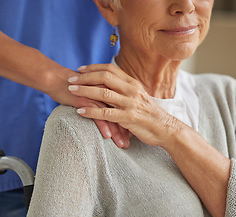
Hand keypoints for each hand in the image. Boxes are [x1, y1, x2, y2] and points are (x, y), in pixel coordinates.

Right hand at [43, 62, 130, 147]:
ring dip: (118, 131)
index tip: (132, 135)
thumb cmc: (73, 87)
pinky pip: (97, 114)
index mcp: (110, 88)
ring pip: (112, 115)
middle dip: (127, 129)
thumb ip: (101, 98)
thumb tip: (107, 110)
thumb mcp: (92, 91)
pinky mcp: (86, 100)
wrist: (56, 79)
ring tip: (122, 144)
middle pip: (121, 112)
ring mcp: (97, 95)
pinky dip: (103, 126)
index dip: (129, 121)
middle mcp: (106, 91)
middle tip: (129, 143)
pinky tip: (107, 136)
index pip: (124, 107)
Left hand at [68, 63, 182, 146]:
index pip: (110, 69)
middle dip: (85, 77)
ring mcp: (130, 103)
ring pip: (103, 93)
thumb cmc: (149, 113)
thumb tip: (109, 83)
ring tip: (71, 91)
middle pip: (104, 77)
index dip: (94, 68)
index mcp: (132, 83)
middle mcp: (131, 90)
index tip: (80, 69)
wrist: (164, 128)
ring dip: (85, 91)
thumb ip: (124, 89)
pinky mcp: (128, 117)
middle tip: (70, 79)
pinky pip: (106, 113)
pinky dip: (91, 112)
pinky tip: (79, 111)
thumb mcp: (138, 96)